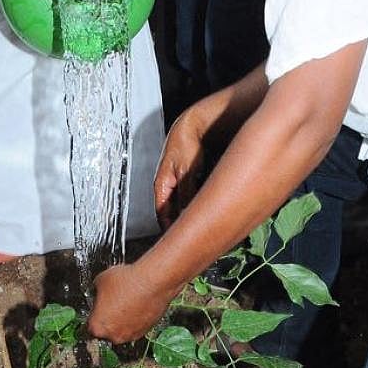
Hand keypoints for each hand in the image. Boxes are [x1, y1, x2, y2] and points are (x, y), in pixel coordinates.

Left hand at [88, 262, 169, 343]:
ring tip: (125, 299)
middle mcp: (115, 336)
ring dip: (121, 318)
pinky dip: (135, 317)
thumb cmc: (126, 282)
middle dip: (107, 317)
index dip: (92, 314)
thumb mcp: (100, 280)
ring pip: (122, 328)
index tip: (95, 308)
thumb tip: (97, 290)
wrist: (152, 281)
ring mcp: (132, 335)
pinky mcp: (146, 330)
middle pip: (106, 330)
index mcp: (98, 327)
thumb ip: (95, 291)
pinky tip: (135, 302)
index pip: (88, 326)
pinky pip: (136, 325)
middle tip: (110, 301)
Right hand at [153, 109, 204, 229]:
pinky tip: (207, 208)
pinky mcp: (185, 178)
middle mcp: (167, 185)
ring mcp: (175, 182)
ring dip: (189, 213)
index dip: (169, 229)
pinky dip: (195, 203)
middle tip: (193, 237)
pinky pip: (189, 196)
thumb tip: (188, 214)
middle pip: (171, 211)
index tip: (178, 241)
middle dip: (180, 223)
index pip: (161, 213)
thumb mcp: (186, 171)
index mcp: (161, 184)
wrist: (192, 126)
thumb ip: (186, 193)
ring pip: (181, 204)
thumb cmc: (185, 146)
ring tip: (201, 225)